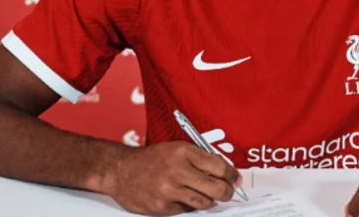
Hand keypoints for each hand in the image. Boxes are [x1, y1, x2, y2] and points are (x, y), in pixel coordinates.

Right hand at [105, 141, 242, 214]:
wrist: (122, 170)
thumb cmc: (152, 158)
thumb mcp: (178, 149)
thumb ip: (200, 158)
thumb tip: (224, 171)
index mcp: (184, 152)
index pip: (219, 166)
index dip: (232, 174)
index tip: (236, 179)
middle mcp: (177, 171)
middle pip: (216, 187)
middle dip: (227, 192)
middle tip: (229, 192)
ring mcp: (169, 191)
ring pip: (204, 202)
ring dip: (210, 200)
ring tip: (208, 195)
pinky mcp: (161, 207)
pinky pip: (186, 210)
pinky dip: (189, 205)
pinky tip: (184, 197)